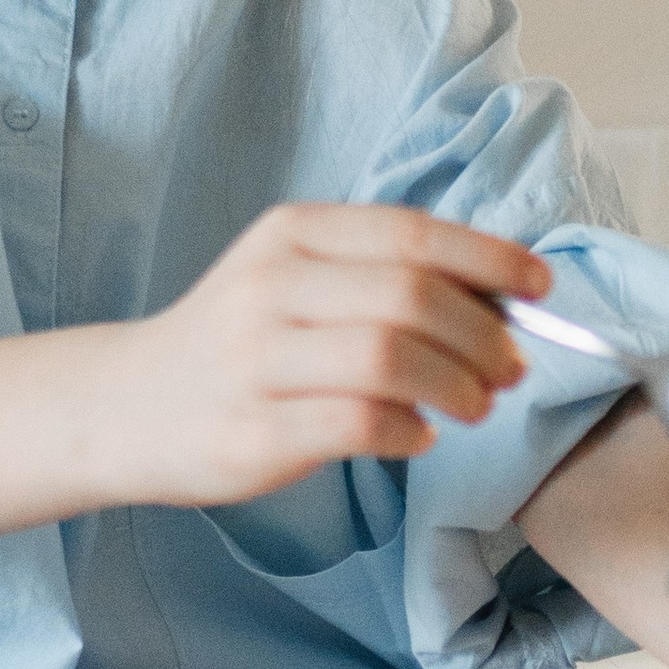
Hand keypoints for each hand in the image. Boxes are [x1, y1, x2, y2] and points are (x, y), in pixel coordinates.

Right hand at [120, 205, 549, 504]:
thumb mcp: (294, 275)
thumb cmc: (238, 342)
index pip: (412, 233)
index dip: (490, 258)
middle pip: (412, 296)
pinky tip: (419, 435)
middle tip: (510, 369)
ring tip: (476, 406)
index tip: (540, 289)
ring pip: (391, 358)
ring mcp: (258, 359)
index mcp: (292, 234)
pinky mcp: (254, 430)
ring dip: (458, 385)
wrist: (127, 405)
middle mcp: (272, 285)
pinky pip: (360, 424)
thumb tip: (499, 292)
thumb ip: (379, 273)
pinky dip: (410, 431)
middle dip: (484, 335)